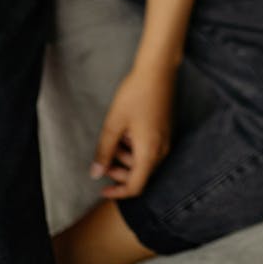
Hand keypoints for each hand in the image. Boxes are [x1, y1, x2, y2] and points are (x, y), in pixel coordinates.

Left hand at [89, 63, 175, 198]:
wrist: (157, 71)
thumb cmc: (135, 95)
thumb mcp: (114, 124)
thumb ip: (104, 152)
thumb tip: (96, 174)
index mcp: (149, 152)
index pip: (136, 186)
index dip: (118, 192)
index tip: (102, 190)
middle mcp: (162, 149)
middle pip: (141, 175)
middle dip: (120, 172)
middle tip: (105, 158)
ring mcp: (167, 139)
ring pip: (146, 162)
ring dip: (128, 158)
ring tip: (116, 139)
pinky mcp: (166, 130)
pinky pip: (151, 149)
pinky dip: (137, 148)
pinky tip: (127, 132)